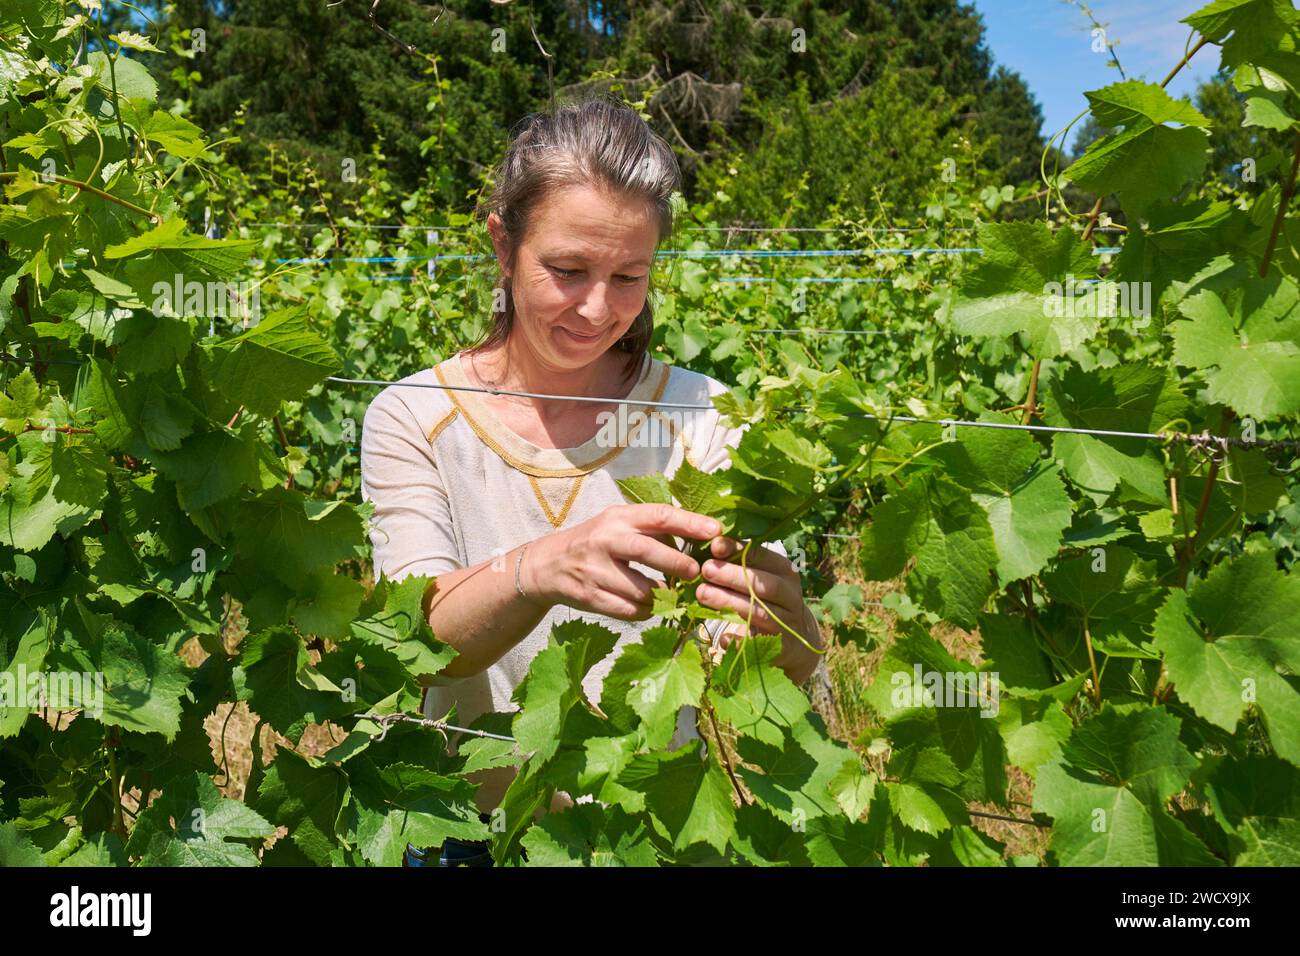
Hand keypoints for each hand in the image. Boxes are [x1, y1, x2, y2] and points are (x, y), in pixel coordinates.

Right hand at [523, 503, 721, 620]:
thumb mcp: (617, 524)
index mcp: (618, 518)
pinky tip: (650, 607)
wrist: (547, 565)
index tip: (716, 531)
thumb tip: (698, 536)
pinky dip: (646, 611)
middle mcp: (605, 540)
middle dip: (677, 563)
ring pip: (640, 589)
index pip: (658, 515)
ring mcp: (595, 570)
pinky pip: (628, 610)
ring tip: (672, 594)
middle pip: (647, 551)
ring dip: (663, 595)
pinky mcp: (590, 597)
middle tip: (696, 572)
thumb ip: (650, 529)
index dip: (690, 523)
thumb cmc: (595, 543)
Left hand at [696, 536, 821, 680]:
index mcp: (786, 572)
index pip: (763, 556)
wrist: (796, 637)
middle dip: (732, 576)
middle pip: (763, 584)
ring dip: (729, 602)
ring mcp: (788, 622)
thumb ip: (741, 563)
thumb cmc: (768, 599)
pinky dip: (739, 639)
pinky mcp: (782, 646)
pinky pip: (758, 642)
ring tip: (702, 593)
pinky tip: (722, 636)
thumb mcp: (761, 577)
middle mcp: (791, 595)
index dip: (738, 550)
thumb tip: (711, 545)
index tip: (714, 546)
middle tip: (706, 569)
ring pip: (759, 611)